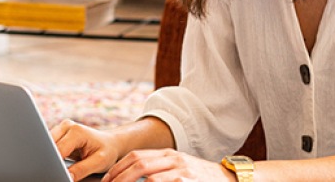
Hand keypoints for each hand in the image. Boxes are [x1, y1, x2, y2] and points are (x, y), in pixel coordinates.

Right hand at [51, 119, 119, 180]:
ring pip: (46, 146)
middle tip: (58, 171)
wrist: (111, 143)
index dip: (56, 164)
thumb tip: (67, 176)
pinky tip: (59, 162)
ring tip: (61, 165)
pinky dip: (52, 155)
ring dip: (50, 157)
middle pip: (49, 146)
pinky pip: (49, 146)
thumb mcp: (99, 162)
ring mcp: (62, 129)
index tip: (58, 173)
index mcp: (76, 131)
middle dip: (51, 160)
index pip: (58, 150)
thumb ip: (82, 169)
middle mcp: (66, 126)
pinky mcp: (59, 135)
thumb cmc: (107, 151)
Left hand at [102, 149, 235, 181]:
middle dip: (119, 178)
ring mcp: (181, 170)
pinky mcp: (188, 181)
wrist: (228, 179)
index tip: (106, 181)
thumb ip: (158, 170)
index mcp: (167, 154)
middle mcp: (173, 159)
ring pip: (149, 177)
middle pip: (138, 164)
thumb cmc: (200, 177)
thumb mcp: (178, 168)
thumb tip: (132, 178)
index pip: (135, 156)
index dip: (118, 168)